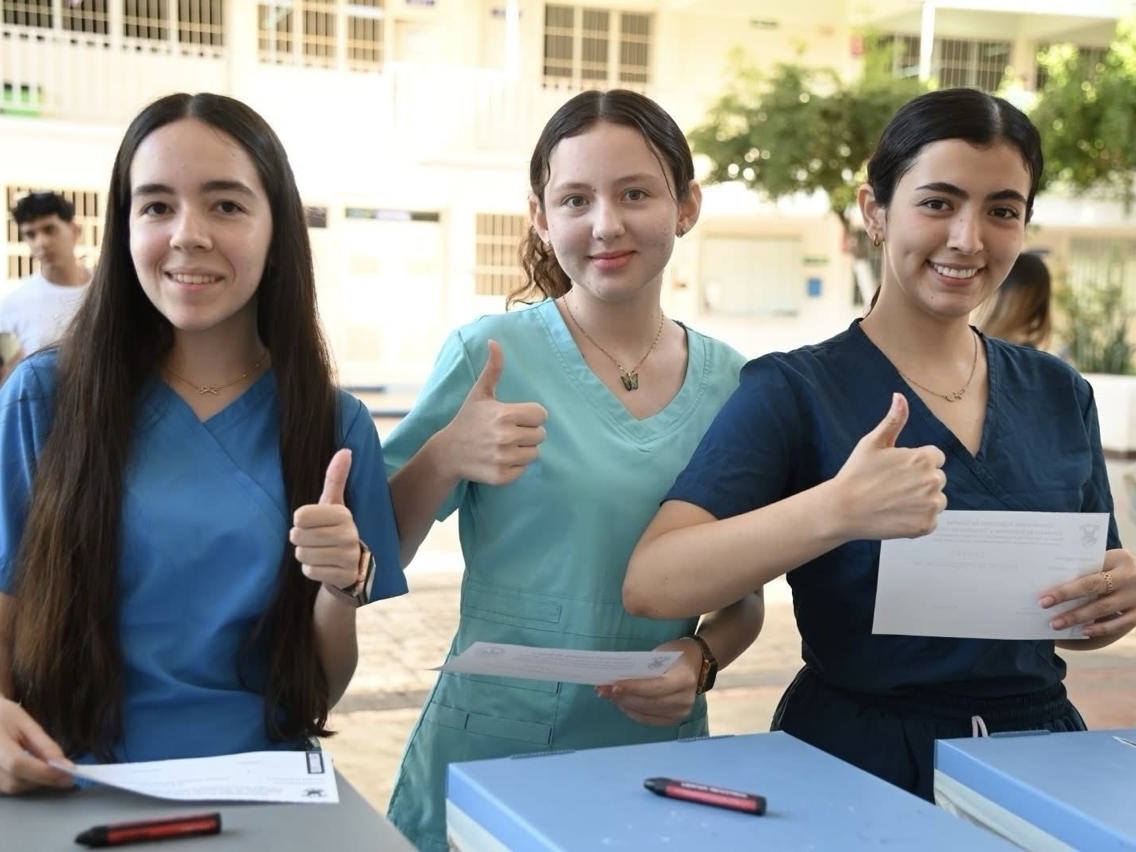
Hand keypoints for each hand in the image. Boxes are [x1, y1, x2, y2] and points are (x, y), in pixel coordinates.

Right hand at [0, 697, 74, 793]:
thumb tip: (65, 765)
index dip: (44, 772)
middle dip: (43, 778)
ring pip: (12, 788)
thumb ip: (45, 745)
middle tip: (64, 771)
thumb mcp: (26, 724)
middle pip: (15, 781)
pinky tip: (31, 770)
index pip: (18, 764)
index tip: (69, 774)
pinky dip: (24, 781)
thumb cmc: (3, 716)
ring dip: (34, 781)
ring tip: (46, 767)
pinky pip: (7, 787)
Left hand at [291, 449, 360, 590]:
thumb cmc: (334, 529)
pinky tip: (323, 566)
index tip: (312, 523)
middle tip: (314, 540)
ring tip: (319, 552)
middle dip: (300, 540)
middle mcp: (349, 534)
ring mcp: (348, 556)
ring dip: (306, 555)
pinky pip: (310, 571)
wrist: (351, 565)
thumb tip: (345, 450)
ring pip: (303, 555)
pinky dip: (311, 570)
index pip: (300, 516)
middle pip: (298, 536)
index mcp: (343, 514)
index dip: (300, 521)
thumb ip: (336, 478)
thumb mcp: (333, 504)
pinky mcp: (344, 576)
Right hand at [438, 340, 546, 484]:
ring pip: (534, 453)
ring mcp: (503, 458)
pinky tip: (499, 458)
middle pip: (540, 435)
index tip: (516, 417)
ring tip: (504, 445)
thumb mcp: (479, 393)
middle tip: (508, 432)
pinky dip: (514, 466)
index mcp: (505, 415)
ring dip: (523, 450)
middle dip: (528, 433)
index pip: (541, 415)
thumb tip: (494, 341)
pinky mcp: (502, 476)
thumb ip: (493, 368)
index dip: (531, 416)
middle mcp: (505, 437)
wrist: (448, 453)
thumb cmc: (467, 420)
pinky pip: (523, 469)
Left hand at [595, 638, 700, 726]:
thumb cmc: (674, 654)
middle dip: (624, 697)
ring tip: (607, 695)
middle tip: (603, 690)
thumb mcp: (660, 654)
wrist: (696, 663)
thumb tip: (615, 678)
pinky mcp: (675, 719)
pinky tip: (620, 704)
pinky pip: (649, 720)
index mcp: (684, 678)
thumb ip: (642, 668)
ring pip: (647, 712)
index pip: (656, 687)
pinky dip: (632, 712)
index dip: (634, 688)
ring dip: (624, 704)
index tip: (614, 685)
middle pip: (649, 702)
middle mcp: (685, 699)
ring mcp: (682, 712)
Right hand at [831, 393, 946, 539]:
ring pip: (936, 500)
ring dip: (921, 501)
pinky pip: (931, 520)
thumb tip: (900, 397)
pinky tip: (897, 514)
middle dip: (920, 481)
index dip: (915, 463)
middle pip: (936, 478)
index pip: (935, 457)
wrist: (843, 509)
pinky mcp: (926, 526)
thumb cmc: (856, 474)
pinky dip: (918, 519)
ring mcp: (931, 506)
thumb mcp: (873, 443)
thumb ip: (893, 420)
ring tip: (895, 501)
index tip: (897, 471)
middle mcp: (933, 481)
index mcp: (923, 458)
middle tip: (893, 487)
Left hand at [1040, 548, 1135, 638]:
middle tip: (1044, 605)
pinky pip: (1118, 625)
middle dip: (1065, 596)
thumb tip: (1054, 583)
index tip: (1044, 593)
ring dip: (1077, 617)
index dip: (1066, 584)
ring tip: (1056, 623)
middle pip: (1093, 587)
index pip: (1088, 570)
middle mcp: (1129, 576)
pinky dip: (1099, 628)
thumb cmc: (1121, 570)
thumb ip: (1090, 569)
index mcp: (1119, 559)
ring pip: (1102, 608)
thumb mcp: (1111, 562)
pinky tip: (1082, 631)